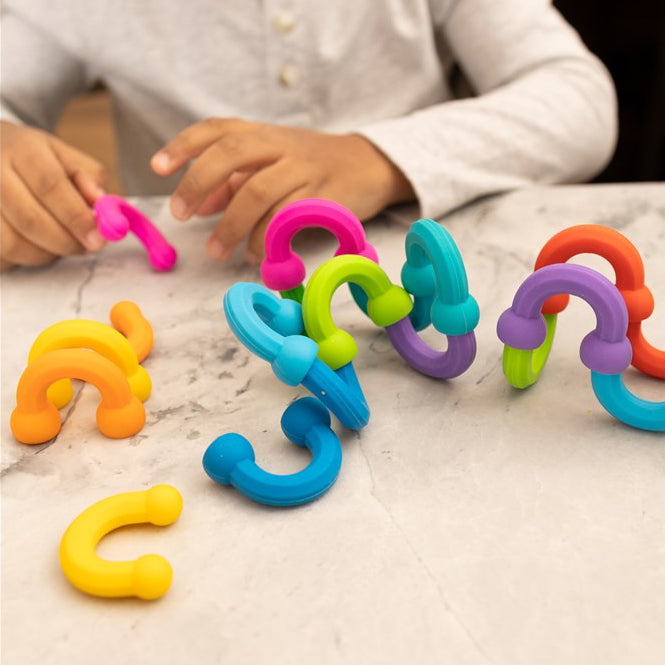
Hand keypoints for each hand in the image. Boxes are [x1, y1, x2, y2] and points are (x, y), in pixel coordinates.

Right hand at [1, 121, 106, 269]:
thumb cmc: (36, 160)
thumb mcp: (68, 158)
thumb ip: (91, 180)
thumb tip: (106, 209)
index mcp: (22, 149)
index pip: (49, 185)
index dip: (76, 217)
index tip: (98, 239)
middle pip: (30, 219)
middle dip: (66, 242)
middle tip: (87, 247)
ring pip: (13, 244)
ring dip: (47, 253)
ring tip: (61, 242)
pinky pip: (2, 256)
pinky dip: (25, 258)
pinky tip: (35, 243)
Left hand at [151, 119, 414, 262]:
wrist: (370, 165)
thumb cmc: (311, 167)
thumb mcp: (271, 165)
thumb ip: (234, 183)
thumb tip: (199, 205)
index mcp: (264, 133)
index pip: (218, 129)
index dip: (185, 145)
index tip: (158, 168)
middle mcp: (283, 145)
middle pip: (233, 153)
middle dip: (200, 182)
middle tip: (181, 214)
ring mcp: (306, 169)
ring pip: (260, 191)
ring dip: (231, 224)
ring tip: (215, 250)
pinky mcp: (327, 197)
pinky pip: (289, 219)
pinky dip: (266, 239)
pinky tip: (255, 254)